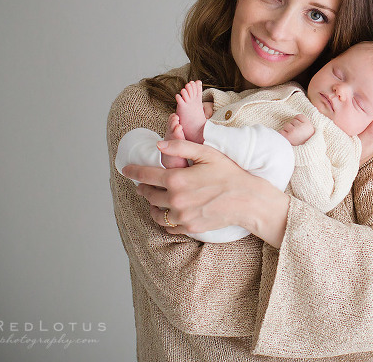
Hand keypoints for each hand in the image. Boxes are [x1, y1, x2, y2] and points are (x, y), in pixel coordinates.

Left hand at [121, 139, 289, 246]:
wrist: (247, 199)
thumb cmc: (229, 173)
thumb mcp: (206, 153)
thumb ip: (180, 146)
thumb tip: (158, 144)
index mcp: (176, 179)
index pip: (145, 175)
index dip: (133, 171)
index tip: (126, 170)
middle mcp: (175, 200)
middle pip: (148, 195)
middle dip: (143, 188)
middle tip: (144, 184)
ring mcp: (182, 216)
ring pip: (156, 213)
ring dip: (152, 205)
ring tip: (155, 200)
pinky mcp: (190, 227)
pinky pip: (169, 226)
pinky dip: (166, 219)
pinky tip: (170, 212)